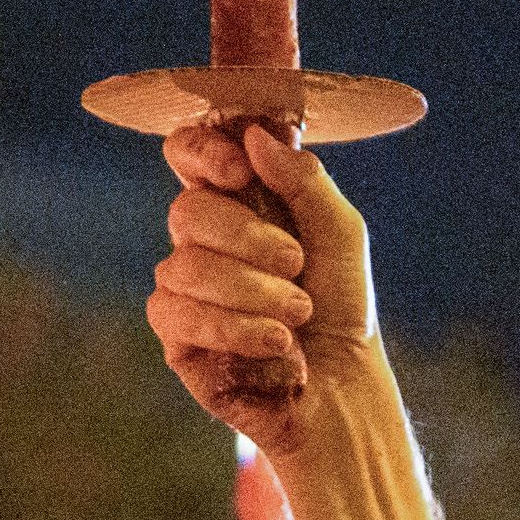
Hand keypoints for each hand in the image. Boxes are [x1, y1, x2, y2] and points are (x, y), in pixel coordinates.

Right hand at [145, 123, 384, 458]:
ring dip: (251, 290)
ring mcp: (184, 288)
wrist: (342, 383)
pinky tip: (275, 344)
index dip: (202, 151)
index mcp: (236, 202)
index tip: (239, 171)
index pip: (188, 153)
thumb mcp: (340, 233)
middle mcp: (202, 241)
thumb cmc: (342, 306)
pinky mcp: (177, 336)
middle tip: (296, 264)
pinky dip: (234, 327)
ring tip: (298, 314)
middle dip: (246, 236)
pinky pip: (178, 313)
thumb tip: (255, 135)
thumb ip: (304, 180)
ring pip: (184, 265)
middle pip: (187, 210)